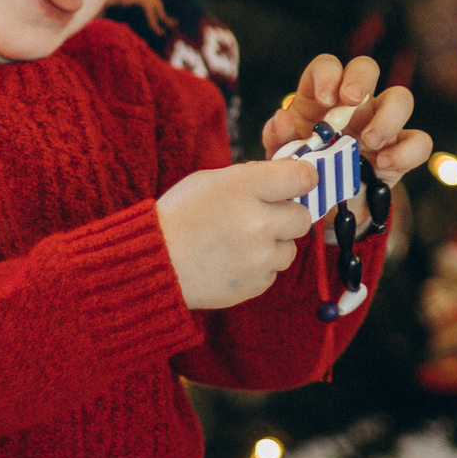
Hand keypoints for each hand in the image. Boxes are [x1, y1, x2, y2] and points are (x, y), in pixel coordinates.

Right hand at [157, 161, 320, 310]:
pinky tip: (233, 260)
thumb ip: (253, 176)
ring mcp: (259, 257)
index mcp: (245, 189)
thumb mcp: (212, 180)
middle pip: (303, 217)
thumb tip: (289, 173)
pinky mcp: (256, 284)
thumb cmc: (180, 216)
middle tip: (262, 217)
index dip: (304, 178)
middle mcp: (258, 223)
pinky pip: (273, 271)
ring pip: (290, 247)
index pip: (302, 177)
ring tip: (240, 242)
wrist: (152, 262)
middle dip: (287, 215)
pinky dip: (259, 267)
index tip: (299, 182)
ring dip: (273, 244)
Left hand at [261, 54, 432, 188]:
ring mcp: (382, 125)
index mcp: (321, 99)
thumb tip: (281, 118)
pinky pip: (419, 141)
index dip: (328, 74)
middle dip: (361, 78)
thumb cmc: (303, 173)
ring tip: (369, 142)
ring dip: (388, 116)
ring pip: (401, 98)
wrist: (323, 210)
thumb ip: (278, 140)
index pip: (327, 67)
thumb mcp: (282, 160)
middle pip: (367, 67)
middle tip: (351, 100)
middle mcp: (355, 105)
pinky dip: (407, 151)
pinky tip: (384, 165)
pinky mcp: (400, 151)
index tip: (324, 98)